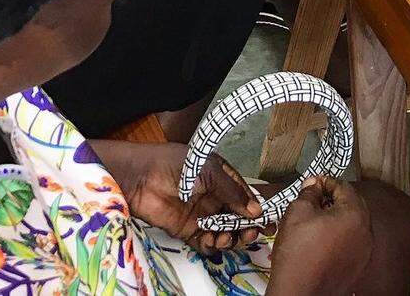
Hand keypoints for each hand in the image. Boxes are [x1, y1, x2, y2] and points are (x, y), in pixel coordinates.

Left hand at [98, 140, 263, 253]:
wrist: (142, 177)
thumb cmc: (176, 164)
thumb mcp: (209, 171)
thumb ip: (232, 191)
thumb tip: (255, 210)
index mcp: (223, 179)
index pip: (245, 197)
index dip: (256, 210)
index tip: (267, 222)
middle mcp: (214, 198)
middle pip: (237, 217)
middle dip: (245, 227)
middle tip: (249, 234)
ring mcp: (201, 215)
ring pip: (223, 232)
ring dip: (229, 238)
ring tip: (225, 237)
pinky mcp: (187, 230)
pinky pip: (204, 242)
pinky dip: (211, 245)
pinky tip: (211, 241)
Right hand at [267, 178, 372, 295]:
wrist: (298, 292)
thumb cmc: (298, 253)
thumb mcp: (298, 211)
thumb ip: (309, 192)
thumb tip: (314, 185)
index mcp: (355, 214)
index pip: (344, 186)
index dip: (327, 181)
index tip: (315, 183)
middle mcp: (366, 231)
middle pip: (352, 204)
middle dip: (334, 198)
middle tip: (315, 198)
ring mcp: (364, 250)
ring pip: (353, 223)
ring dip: (338, 217)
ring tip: (317, 218)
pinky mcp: (358, 265)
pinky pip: (352, 241)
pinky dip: (341, 235)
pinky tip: (322, 238)